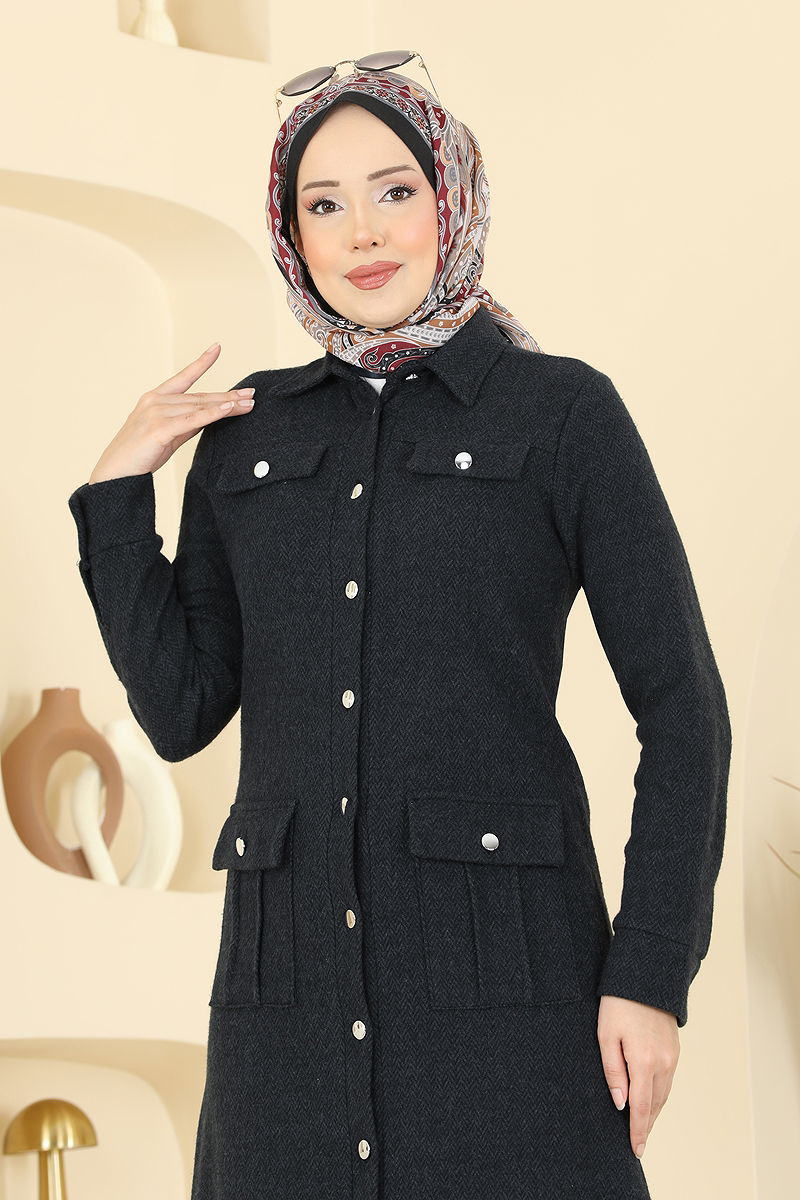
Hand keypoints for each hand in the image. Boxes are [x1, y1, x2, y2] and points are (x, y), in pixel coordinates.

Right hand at [87, 343, 255, 482]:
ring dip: (227, 405)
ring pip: (200, 407)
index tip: (217, 348)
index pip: (183, 377)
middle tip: (251, 394)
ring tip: (248, 404)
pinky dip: (213, 414)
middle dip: (228, 396)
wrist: (115, 474)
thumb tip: (209, 416)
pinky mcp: (159, 429)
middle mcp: (155, 400)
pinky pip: (193, 420)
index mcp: (155, 398)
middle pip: (200, 397)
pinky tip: (229, 409)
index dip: (202, 362)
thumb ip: (186, 423)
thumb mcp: (167, 435)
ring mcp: (156, 413)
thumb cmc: (139, 456)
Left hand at [597, 994, 679, 1160]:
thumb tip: (620, 1104)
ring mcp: (672, 1056)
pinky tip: (651, 1100)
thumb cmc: (618, 1004)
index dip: (637, 1131)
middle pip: (655, 1105)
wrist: (646, 977)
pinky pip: (668, 1080)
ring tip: (642, 1128)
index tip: (635, 1150)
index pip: (641, 1108)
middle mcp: (663, 1063)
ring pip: (664, 1094)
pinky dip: (659, 1095)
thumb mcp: (606, 1035)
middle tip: (637, 1145)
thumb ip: (613, 1071)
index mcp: (644, 1062)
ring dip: (654, 1112)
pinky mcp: (674, 1049)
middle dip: (646, 1126)